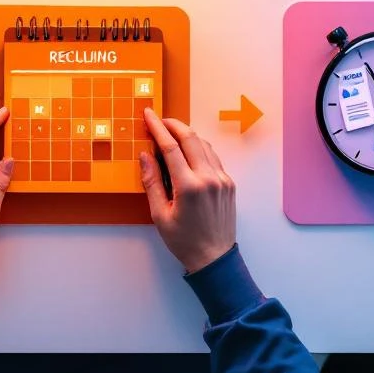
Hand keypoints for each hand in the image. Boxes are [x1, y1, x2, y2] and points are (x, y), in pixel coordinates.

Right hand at [139, 110, 236, 272]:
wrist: (214, 257)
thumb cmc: (184, 241)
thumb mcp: (159, 214)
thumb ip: (151, 182)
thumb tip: (145, 155)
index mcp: (188, 187)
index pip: (170, 147)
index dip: (157, 128)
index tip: (149, 115)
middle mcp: (208, 179)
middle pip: (190, 138)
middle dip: (173, 125)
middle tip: (159, 120)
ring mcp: (222, 180)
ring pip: (204, 145)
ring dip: (187, 135)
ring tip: (171, 134)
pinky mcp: (229, 183)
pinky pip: (213, 157)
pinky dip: (199, 148)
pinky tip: (189, 151)